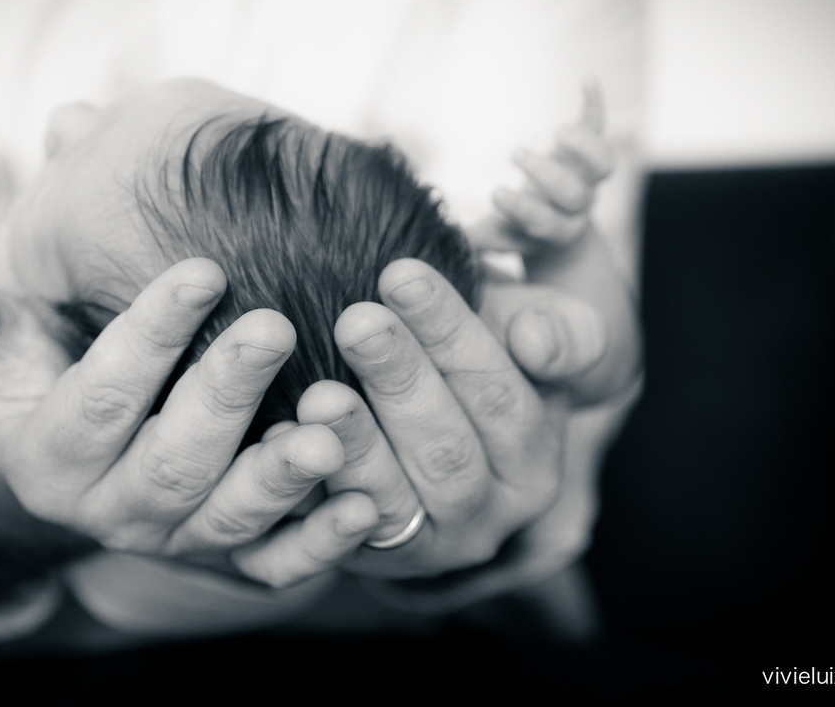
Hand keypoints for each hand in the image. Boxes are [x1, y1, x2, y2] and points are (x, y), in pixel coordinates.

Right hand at [0, 225, 379, 589]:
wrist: (76, 465)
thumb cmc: (36, 380)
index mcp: (46, 458)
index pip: (100, 398)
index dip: (150, 336)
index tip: (203, 268)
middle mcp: (110, 510)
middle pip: (172, 459)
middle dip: (224, 394)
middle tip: (276, 326)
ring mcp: (175, 539)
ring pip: (227, 518)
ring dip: (280, 478)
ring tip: (331, 430)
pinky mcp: (229, 559)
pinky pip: (276, 565)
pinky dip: (323, 542)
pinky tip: (369, 503)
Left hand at [293, 85, 640, 591]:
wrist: (423, 424)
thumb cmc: (472, 359)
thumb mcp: (526, 335)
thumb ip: (556, 333)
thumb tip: (538, 335)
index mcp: (536, 458)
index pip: (500, 393)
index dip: (451, 333)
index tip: (399, 272)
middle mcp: (492, 514)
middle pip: (448, 448)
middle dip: (400, 380)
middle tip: (356, 320)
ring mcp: (429, 546)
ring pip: (395, 498)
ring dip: (355, 446)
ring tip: (317, 393)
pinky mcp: (371, 563)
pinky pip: (337, 534)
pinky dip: (309, 491)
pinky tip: (277, 444)